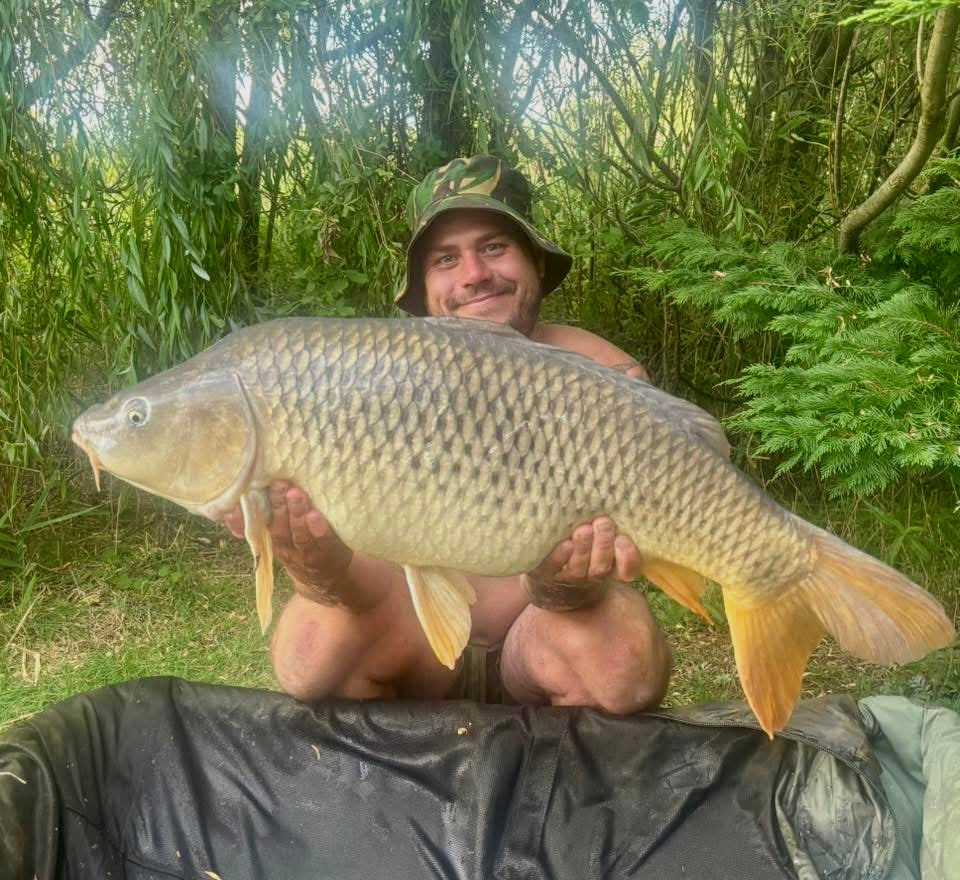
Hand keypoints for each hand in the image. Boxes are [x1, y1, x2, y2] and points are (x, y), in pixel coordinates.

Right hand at [223, 482, 354, 604]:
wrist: (327, 579)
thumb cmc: (298, 549)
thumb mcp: (278, 538)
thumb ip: (263, 519)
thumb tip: (239, 499)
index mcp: (271, 543)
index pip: (252, 532)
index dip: (238, 523)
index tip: (232, 506)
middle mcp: (287, 549)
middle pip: (279, 529)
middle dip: (277, 506)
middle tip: (277, 485)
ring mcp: (307, 552)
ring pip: (299, 534)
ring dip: (296, 513)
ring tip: (295, 493)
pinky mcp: (329, 552)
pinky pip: (324, 541)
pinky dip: (319, 529)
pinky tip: (316, 515)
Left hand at [525, 516, 641, 610]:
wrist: (546, 573)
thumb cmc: (580, 544)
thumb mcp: (599, 536)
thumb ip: (609, 526)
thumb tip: (617, 498)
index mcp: (610, 569)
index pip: (627, 571)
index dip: (628, 558)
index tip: (623, 539)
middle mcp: (590, 577)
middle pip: (601, 567)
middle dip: (603, 545)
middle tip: (603, 523)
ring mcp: (567, 577)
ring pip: (578, 569)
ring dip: (583, 549)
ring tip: (584, 529)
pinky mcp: (544, 573)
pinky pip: (552, 567)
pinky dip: (560, 557)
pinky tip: (565, 544)